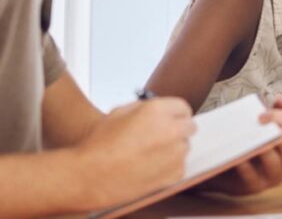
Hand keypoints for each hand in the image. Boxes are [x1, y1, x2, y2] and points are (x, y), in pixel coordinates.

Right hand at [75, 97, 194, 207]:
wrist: (90, 175)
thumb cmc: (99, 145)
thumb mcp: (119, 112)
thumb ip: (144, 107)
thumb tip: (157, 109)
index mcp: (158, 111)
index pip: (183, 107)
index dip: (175, 113)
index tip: (172, 118)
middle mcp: (171, 130)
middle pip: (189, 126)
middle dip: (178, 129)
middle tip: (162, 135)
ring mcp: (175, 153)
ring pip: (185, 146)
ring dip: (173, 148)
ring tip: (149, 154)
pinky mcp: (174, 174)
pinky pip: (180, 166)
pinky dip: (170, 167)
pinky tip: (150, 167)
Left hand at [198, 96, 281, 194]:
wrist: (228, 164)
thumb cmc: (250, 142)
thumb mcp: (264, 126)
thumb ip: (275, 112)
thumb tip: (280, 99)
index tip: (263, 113)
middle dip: (276, 132)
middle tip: (259, 121)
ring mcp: (274, 176)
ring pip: (276, 163)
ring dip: (265, 150)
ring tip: (254, 141)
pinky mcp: (256, 186)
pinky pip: (253, 177)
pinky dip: (246, 167)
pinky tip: (240, 158)